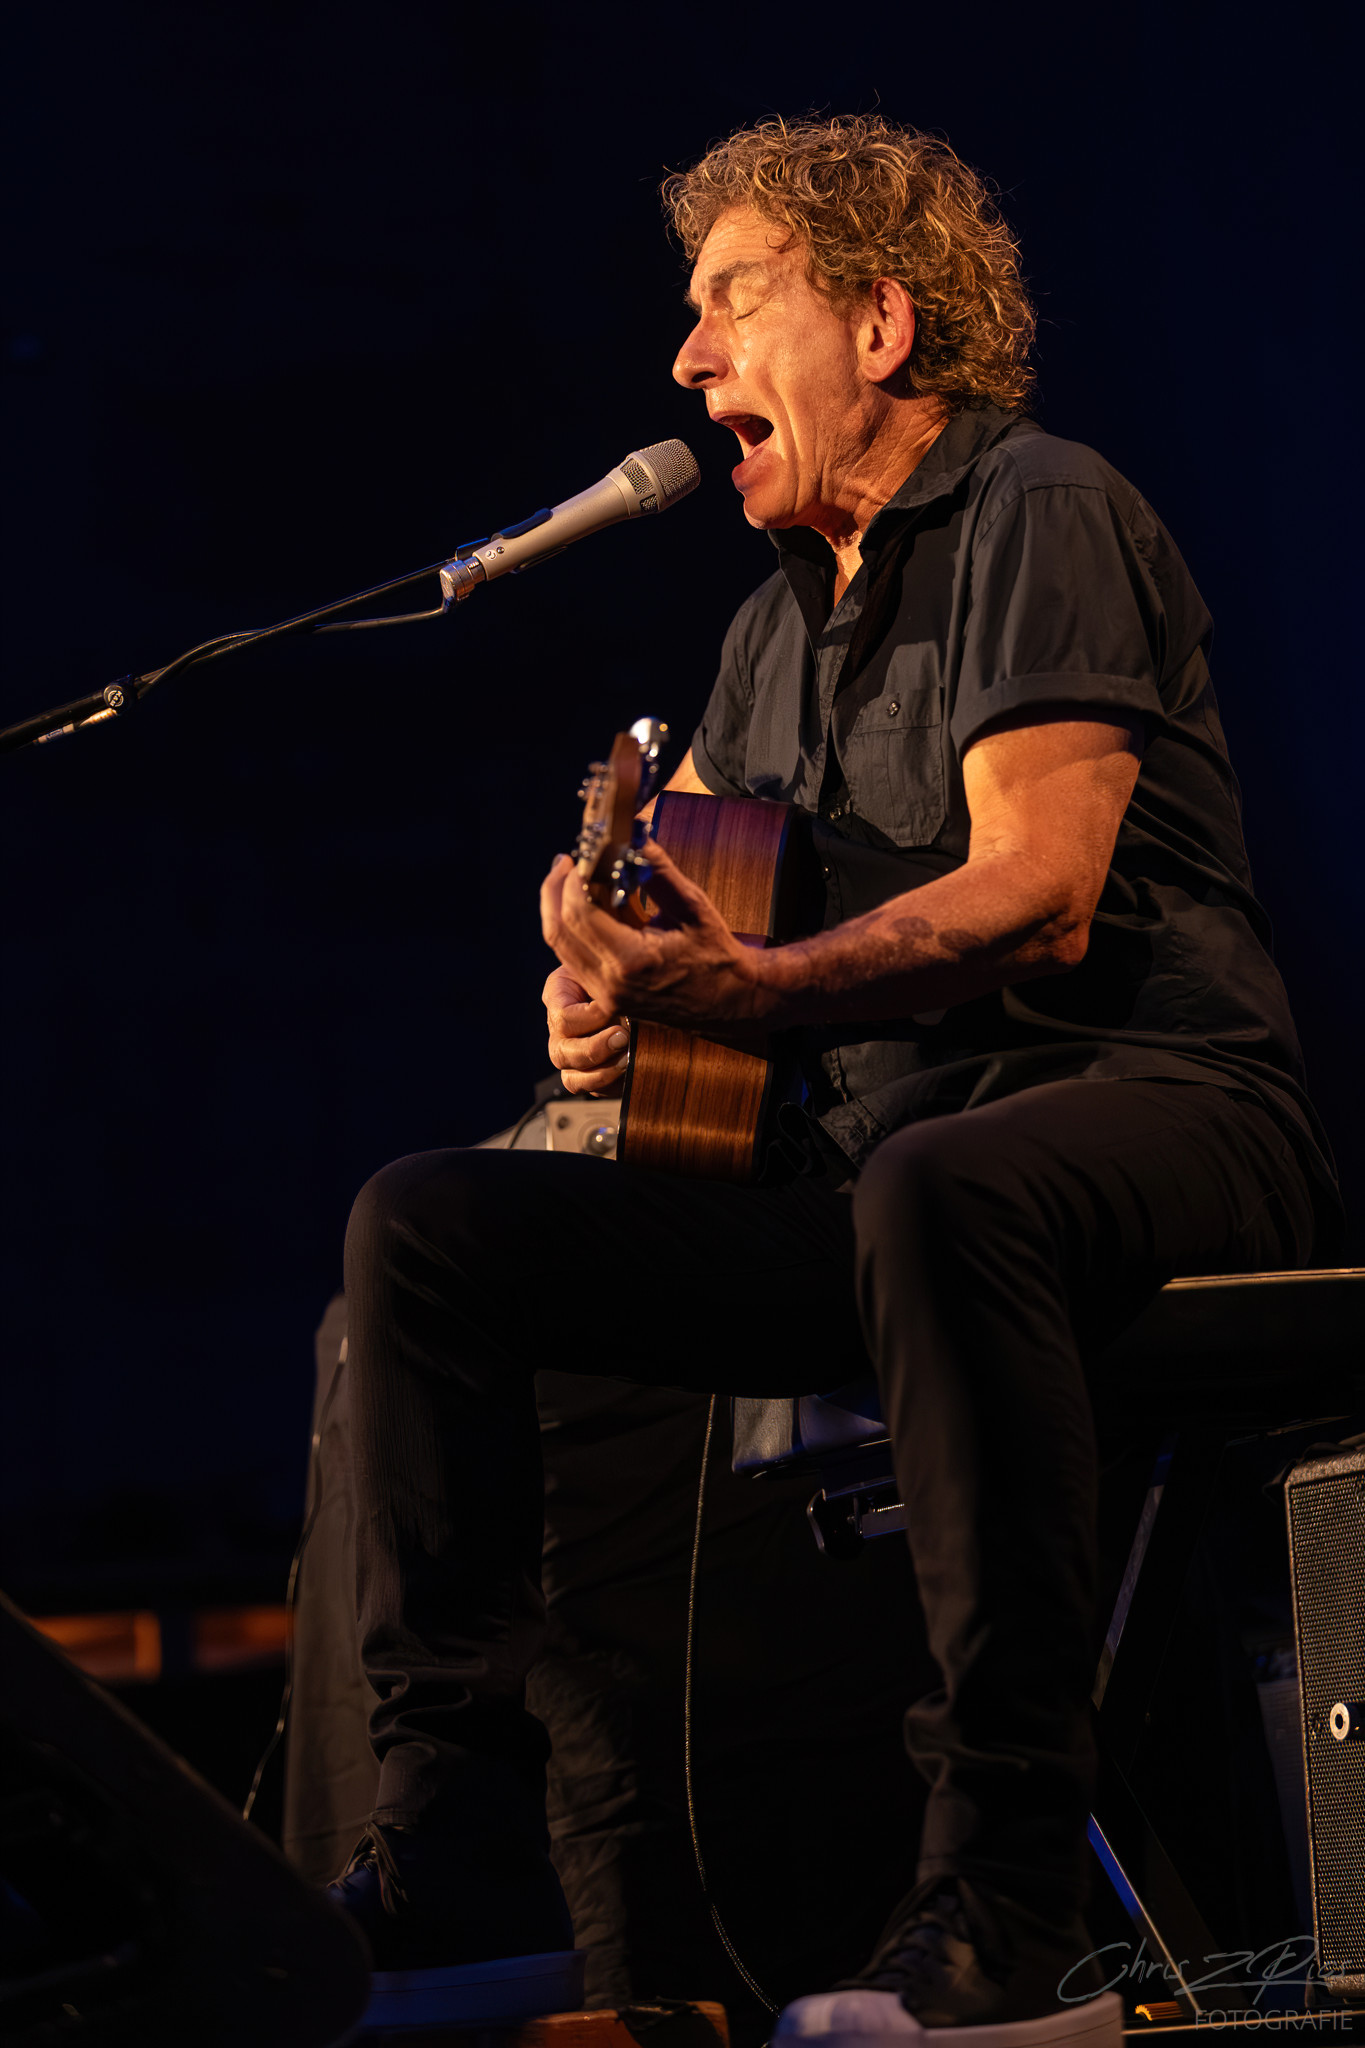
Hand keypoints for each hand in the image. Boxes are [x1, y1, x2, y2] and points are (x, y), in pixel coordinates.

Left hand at [539, 844, 767, 1033]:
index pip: (579, 914)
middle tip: (565, 861)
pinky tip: (587, 906)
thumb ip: (659, 871)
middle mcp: (611, 983)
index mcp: (632, 961)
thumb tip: (634, 835)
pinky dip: (572, 928)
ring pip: (560, 947)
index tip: (581, 856)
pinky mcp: (605, 998)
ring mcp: (605, 995)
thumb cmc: (718, 955)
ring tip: (571, 878)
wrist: (732, 1001)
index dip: (572, 880)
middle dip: (554, 891)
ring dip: (559, 909)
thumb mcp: (693, 907)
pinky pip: (573, 958)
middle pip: (558, 932)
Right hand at [543, 963, 629, 1096]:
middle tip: (624, 1037)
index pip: (563, 1017)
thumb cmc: (625, 964)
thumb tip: (615, 987)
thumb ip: (606, 970)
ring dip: (602, 1074)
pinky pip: (593, 1089)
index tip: (617, 1009)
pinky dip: (612, 1084)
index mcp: (559, 993)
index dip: (592, 1018)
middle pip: (561, 1052)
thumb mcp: (612, 956)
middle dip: (595, 1049)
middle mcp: (560, 1027)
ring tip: (629, 1059)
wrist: (642, 982)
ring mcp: (572, 1053)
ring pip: (573, 1078)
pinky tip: (632, 1069)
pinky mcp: (590, 1072)